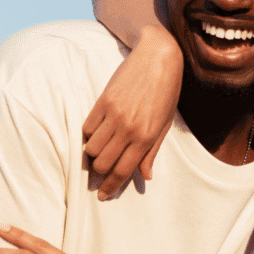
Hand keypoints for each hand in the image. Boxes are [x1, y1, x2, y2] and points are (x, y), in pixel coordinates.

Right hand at [82, 25, 182, 199]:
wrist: (158, 58)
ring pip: (92, 148)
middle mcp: (129, 129)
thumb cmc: (166, 92)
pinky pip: (87, 128)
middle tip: (97, 176)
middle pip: (104, 163)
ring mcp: (114, 115)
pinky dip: (88, 136)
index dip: (111, 187)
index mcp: (146, 137)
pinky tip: (95, 134)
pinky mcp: (103, 101)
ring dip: (92, 155)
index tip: (103, 195)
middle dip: (98, 175)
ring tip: (97, 153)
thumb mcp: (164, 124)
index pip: (123, 171)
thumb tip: (145, 177)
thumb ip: (152, 152)